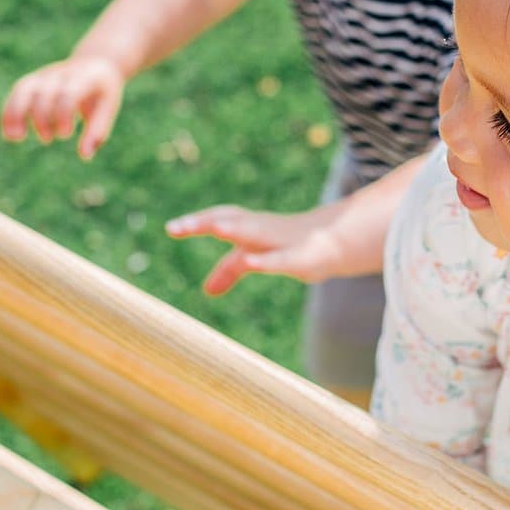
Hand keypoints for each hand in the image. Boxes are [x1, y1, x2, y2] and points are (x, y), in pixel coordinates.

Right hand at [0, 56, 124, 159]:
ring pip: (24, 89)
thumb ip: (97, 130)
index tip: (65, 134)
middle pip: (44, 92)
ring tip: (15, 138)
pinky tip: (8, 133)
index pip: (69, 92)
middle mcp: (62, 72)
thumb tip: (85, 155)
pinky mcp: (34, 80)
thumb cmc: (103, 92)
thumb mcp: (108, 107)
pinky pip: (17, 92)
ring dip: (16, 113)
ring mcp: (46, 74)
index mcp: (86, 77)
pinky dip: (9, 112)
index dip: (63, 114)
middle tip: (47, 139)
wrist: (95, 63)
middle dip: (41, 118)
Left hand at [166, 205, 346, 294]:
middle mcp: (265, 228)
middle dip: (205, 222)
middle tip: (177, 227)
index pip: (221, 218)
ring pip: (258, 231)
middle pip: (233, 219)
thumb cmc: (291, 245)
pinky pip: (283, 257)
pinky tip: (251, 259)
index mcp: (251, 227)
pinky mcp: (305, 257)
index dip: (197, 222)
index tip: (171, 228)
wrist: (338, 240)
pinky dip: (266, 257)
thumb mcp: (257, 258)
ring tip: (215, 228)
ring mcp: (285, 241)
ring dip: (236, 228)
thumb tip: (207, 291)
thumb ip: (231, 271)